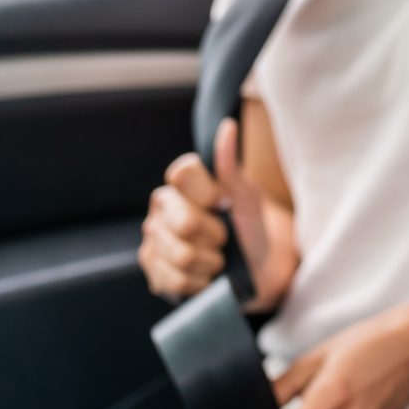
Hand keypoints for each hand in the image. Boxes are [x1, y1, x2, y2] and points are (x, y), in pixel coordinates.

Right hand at [139, 118, 291, 308]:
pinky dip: (200, 282)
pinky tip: (206, 276)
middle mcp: (161, 207)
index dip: (207, 193)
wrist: (256, 269)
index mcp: (181, 182)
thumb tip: (227, 126)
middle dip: (215, 236)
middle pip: (184, 222)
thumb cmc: (250, 227)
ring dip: (211, 262)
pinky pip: (176, 279)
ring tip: (218, 259)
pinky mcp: (153, 271)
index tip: (224, 203)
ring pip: (181, 254)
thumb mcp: (246, 196)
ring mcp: (153, 239)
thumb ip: (230, 165)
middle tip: (224, 238)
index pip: (181, 173)